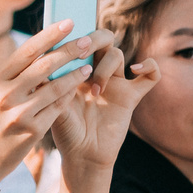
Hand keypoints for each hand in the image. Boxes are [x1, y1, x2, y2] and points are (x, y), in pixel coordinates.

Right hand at [0, 22, 100, 182]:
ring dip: (76, 74)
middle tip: (88, 41)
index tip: (69, 22)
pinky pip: (58, 107)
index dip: (50, 34)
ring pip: (56, 86)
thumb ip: (15, 75)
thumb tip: (42, 49)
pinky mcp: (32, 130)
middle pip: (45, 65)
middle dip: (69, 50)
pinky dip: (70, 96)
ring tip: (88, 66)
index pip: (27, 50)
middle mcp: (6, 94)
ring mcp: (19, 113)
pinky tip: (78, 89)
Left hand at [47, 27, 153, 169]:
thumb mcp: (52, 104)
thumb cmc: (64, 131)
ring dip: (106, 67)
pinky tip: (136, 69)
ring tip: (95, 91)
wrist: (82, 156)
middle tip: (84, 51)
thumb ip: (50, 83)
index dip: (77, 36)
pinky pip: (151, 76)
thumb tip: (40, 60)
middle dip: (96, 38)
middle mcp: (95, 72)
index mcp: (75, 70)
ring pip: (118, 55)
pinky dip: (150, 66)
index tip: (69, 44)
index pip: (80, 40)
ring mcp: (115, 83)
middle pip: (104, 39)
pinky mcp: (131, 96)